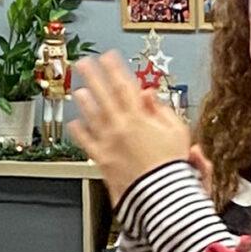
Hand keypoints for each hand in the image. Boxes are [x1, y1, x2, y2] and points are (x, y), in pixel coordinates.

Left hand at [65, 52, 196, 198]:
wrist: (161, 195)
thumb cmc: (172, 164)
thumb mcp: (177, 131)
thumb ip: (160, 109)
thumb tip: (147, 93)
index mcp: (139, 118)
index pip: (124, 86)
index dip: (115, 69)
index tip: (108, 56)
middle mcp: (120, 127)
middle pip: (103, 96)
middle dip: (93, 76)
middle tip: (83, 62)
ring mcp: (108, 143)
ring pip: (92, 116)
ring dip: (84, 101)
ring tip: (78, 89)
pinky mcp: (102, 160)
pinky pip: (86, 143)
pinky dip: (79, 132)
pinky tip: (73, 123)